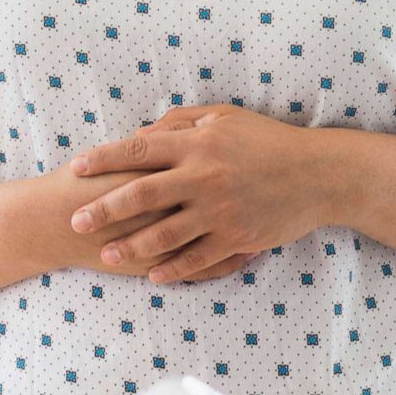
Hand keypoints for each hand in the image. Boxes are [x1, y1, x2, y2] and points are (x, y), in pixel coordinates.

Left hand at [67, 105, 358, 282]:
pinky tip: (152, 276)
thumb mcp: (225, 118)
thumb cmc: (268, 140)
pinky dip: (173, 269)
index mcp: (198, 143)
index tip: (76, 167)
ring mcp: (220, 211)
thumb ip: (182, 122)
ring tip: (107, 257)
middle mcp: (203, 177)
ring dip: (131, 247)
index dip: (104, 159)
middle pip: (141, 194)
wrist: (319, 175)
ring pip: (164, 233)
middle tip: (76, 222)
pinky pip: (198, 258)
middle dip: (104, 209)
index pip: (139, 149)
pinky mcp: (237, 238)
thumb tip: (142, 133)